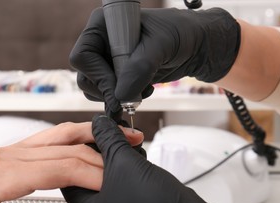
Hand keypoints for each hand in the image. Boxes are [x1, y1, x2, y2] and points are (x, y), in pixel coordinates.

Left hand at [62, 116, 265, 202]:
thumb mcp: (126, 162)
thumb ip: (108, 139)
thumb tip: (98, 125)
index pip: (70, 176)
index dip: (81, 151)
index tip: (95, 137)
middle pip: (89, 179)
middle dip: (102, 156)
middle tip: (114, 141)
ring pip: (108, 185)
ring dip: (118, 165)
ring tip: (130, 153)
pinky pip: (122, 193)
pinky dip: (128, 177)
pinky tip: (139, 167)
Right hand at [70, 7, 239, 116]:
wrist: (195, 47)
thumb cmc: (180, 34)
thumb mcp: (161, 46)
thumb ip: (139, 69)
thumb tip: (119, 96)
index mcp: (104, 26)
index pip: (83, 55)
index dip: (98, 76)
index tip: (119, 90)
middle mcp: (102, 43)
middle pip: (86, 76)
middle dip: (108, 90)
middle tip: (131, 96)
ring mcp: (109, 61)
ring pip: (95, 89)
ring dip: (117, 97)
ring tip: (143, 89)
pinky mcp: (118, 76)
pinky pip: (109, 95)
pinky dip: (124, 99)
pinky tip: (144, 90)